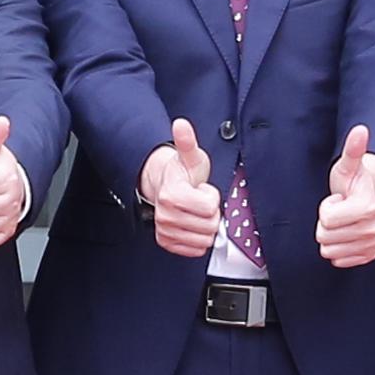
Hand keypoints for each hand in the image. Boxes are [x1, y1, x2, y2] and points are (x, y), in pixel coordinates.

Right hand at [139, 119, 219, 257]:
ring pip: (204, 240)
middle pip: (209, 226)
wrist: (163, 185)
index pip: (209, 207)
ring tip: (195, 212)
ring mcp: (165, 230)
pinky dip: (198, 239)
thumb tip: (181, 124)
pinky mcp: (167, 242)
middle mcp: (165, 215)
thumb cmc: (182, 172)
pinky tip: (192, 224)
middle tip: (199, 201)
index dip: (211, 197)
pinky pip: (194, 250)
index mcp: (171, 195)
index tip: (201, 189)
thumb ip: (187, 141)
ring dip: (205, 227)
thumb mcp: (191, 156)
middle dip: (210, 213)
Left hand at [312, 127, 374, 268]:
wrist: (374, 193)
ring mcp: (370, 243)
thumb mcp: (348, 164)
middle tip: (341, 210)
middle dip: (328, 222)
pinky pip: (339, 260)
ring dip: (333, 235)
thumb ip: (353, 149)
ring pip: (330, 251)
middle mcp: (371, 229)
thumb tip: (359, 131)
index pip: (327, 220)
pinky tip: (346, 232)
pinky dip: (339, 248)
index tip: (339, 199)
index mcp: (366, 208)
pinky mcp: (367, 254)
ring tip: (344, 220)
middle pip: (325, 238)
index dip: (327, 207)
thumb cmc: (357, 181)